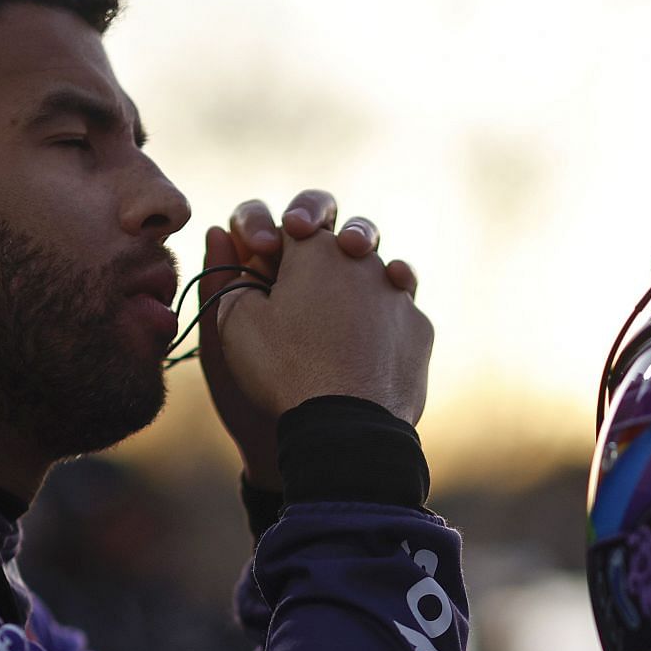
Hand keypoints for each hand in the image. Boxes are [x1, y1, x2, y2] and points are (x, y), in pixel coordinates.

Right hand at [197, 191, 427, 487]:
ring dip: (357, 284)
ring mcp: (398, 294)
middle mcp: (363, 261)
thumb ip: (231, 276)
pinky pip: (400, 313)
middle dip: (322, 248)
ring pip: (378, 272)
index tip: (263, 261)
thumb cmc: (284, 371)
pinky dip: (383, 322)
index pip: (292, 225)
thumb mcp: (236, 323)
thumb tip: (230, 244)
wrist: (347, 425)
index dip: (274, 239)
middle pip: (342, 238)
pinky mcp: (419, 329)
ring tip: (336, 315)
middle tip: (307, 275)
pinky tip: (367, 345)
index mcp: (315, 249)